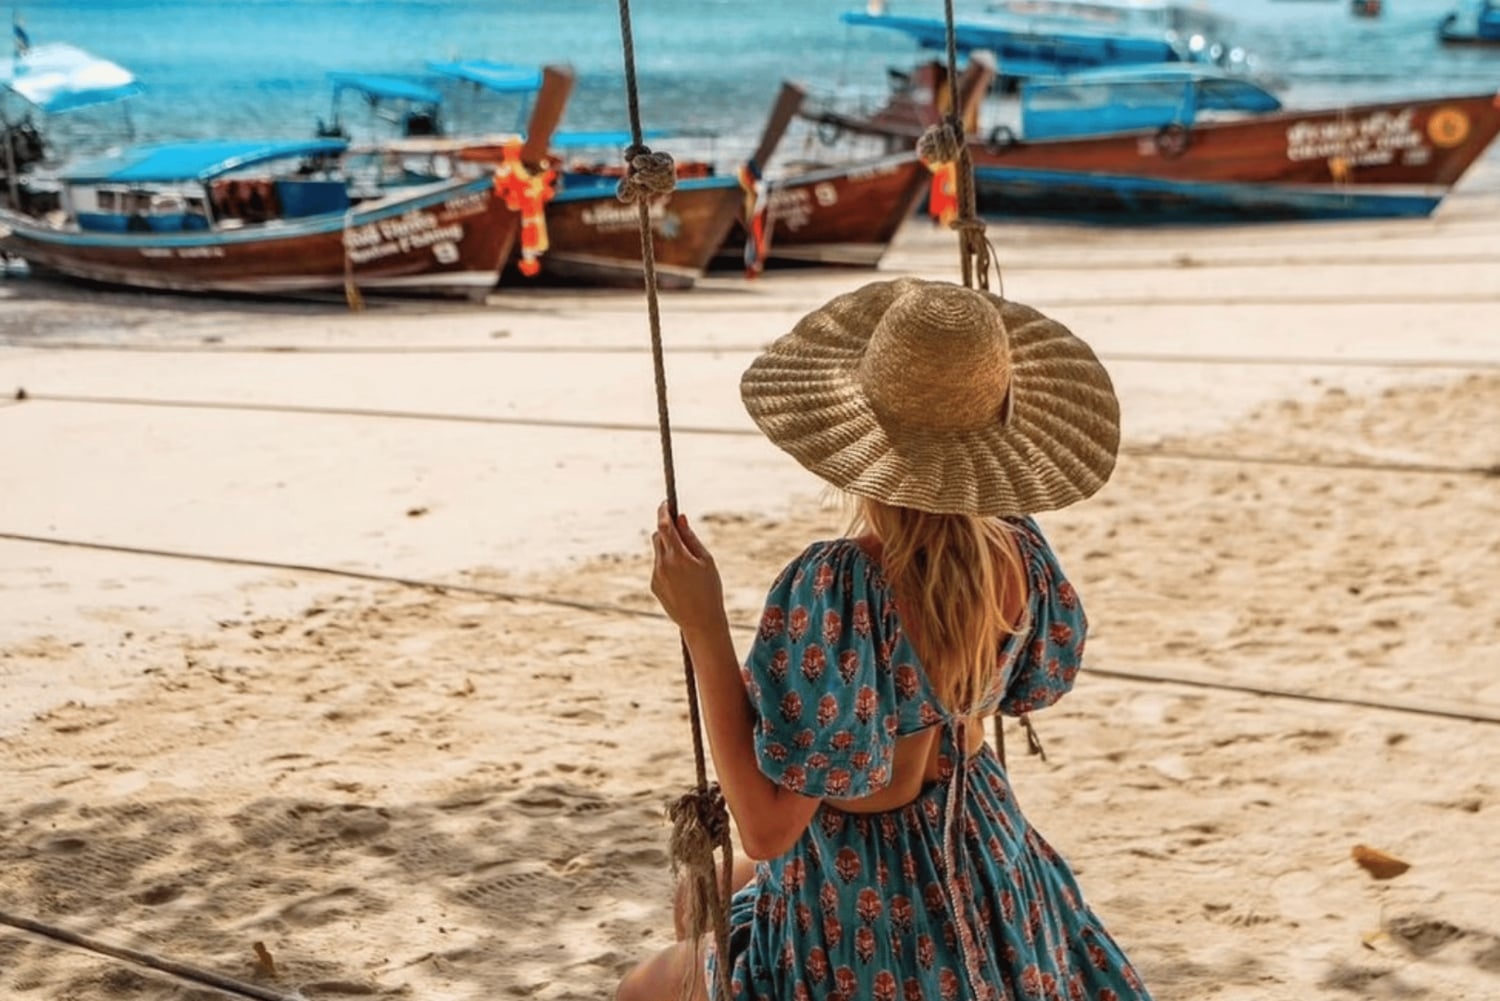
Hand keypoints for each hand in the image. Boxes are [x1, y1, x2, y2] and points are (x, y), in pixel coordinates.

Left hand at [650, 501, 727, 638]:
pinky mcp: (654, 585)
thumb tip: (680, 519)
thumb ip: (691, 538)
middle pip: (658, 536)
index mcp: (677, 556)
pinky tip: (683, 579)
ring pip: (658, 552)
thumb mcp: (706, 561)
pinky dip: (667, 565)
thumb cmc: (710, 589)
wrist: (701, 622)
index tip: (665, 502)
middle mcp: (662, 564)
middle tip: (680, 530)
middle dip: (667, 531)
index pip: (664, 526)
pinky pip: (658, 567)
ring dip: (668, 549)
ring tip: (687, 563)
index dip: (663, 511)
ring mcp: (656, 576)